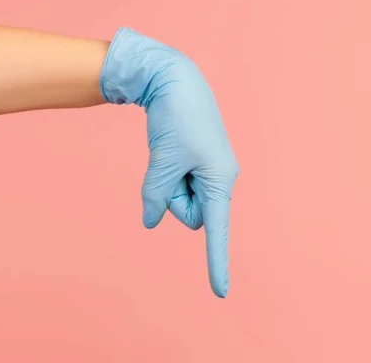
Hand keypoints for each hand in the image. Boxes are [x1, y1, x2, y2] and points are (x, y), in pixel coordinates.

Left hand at [100, 28, 238, 296]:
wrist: (174, 78)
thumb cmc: (175, 118)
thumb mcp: (163, 162)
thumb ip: (156, 196)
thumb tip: (151, 221)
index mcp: (219, 180)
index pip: (216, 230)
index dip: (216, 263)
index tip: (219, 293)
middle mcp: (217, 178)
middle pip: (188, 213)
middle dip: (171, 196)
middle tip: (167, 163)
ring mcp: (205, 170)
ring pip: (178, 196)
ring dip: (166, 181)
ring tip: (168, 150)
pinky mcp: (193, 161)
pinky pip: (175, 181)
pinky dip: (165, 172)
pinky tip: (168, 147)